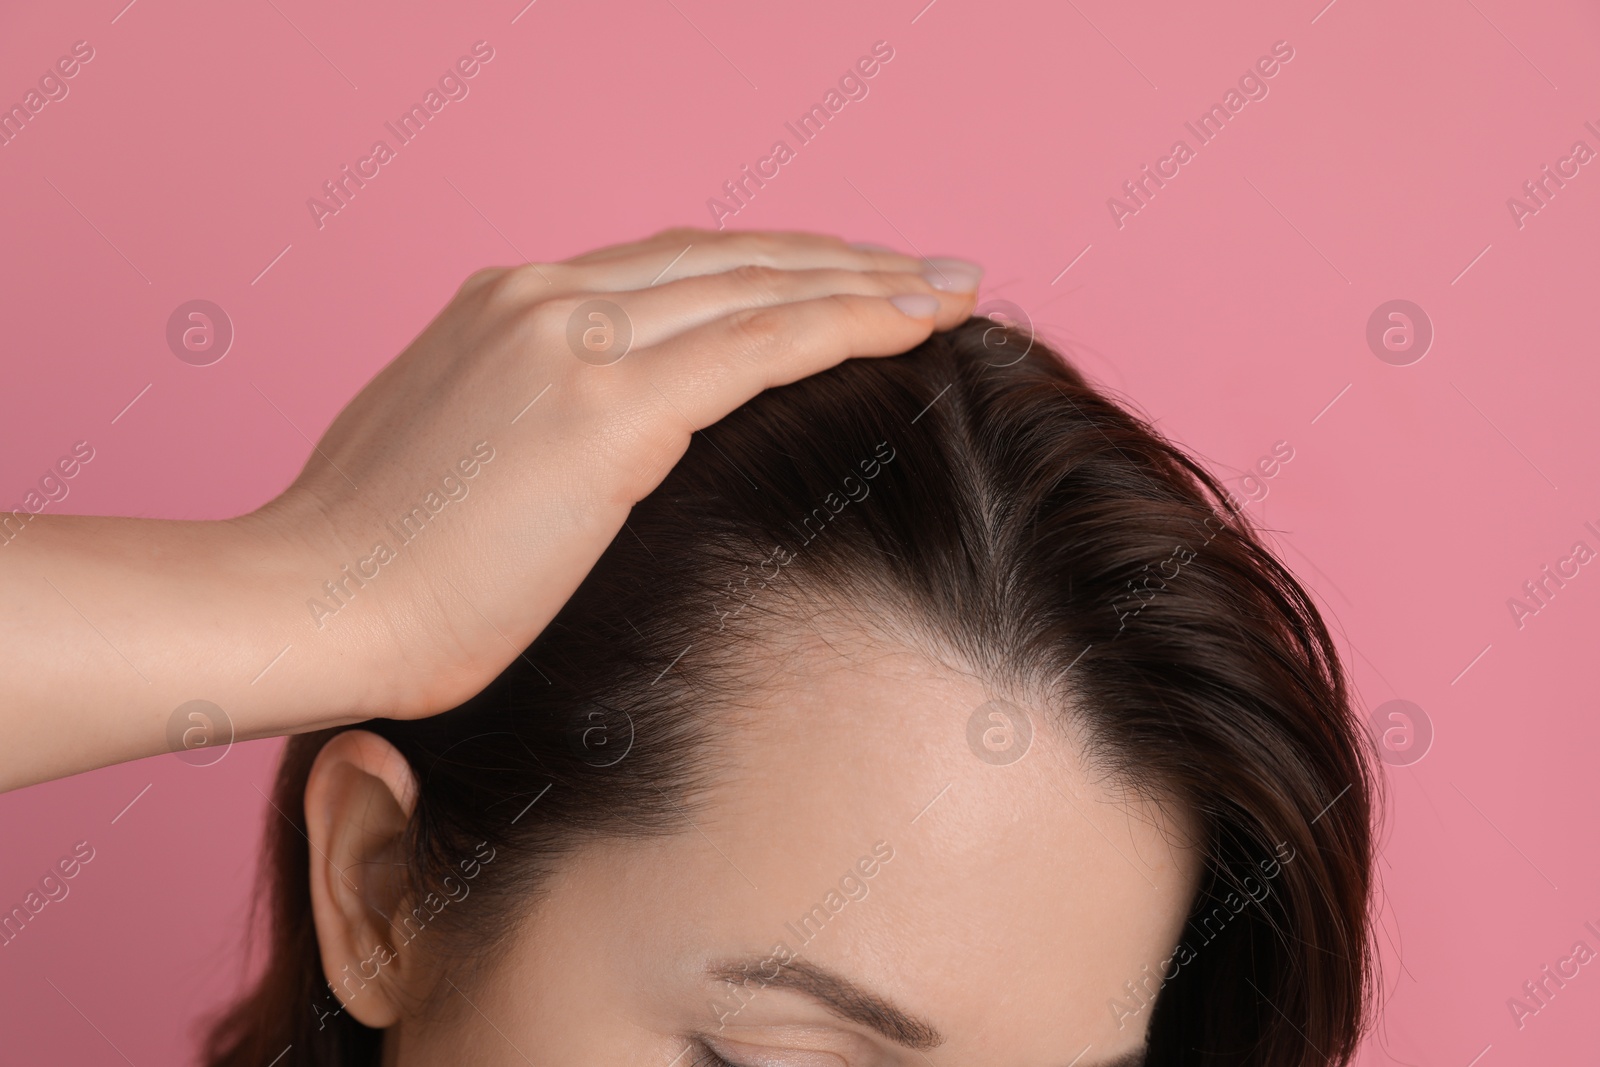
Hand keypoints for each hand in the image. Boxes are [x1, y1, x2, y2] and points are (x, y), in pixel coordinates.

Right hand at [247, 228, 981, 726]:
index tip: (845, 279)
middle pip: (732, 259)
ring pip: (760, 286)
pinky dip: (849, 322)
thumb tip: (587, 455)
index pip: (676, 267)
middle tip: (928, 269)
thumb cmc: (367, 570)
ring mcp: (573, 343)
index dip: (774, 267)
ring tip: (949, 287)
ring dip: (868, 281)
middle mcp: (544, 298)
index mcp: (507, 306)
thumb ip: (528, 427)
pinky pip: (760, 346)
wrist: (306, 606)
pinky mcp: (604, 410)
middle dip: (842, 258)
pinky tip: (916, 321)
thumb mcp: (451, 461)